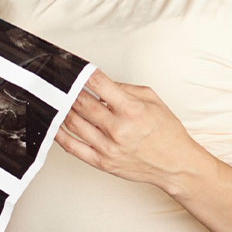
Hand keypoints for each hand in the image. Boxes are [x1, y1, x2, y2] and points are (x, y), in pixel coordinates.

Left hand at [56, 69, 207, 189]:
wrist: (175, 164)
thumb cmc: (166, 133)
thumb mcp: (153, 100)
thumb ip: (125, 89)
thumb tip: (100, 84)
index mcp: (132, 110)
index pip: (98, 85)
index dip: (82, 73)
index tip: (71, 67)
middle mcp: (118, 129)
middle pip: (82, 103)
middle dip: (69, 90)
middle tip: (60, 82)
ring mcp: (108, 147)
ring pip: (74, 123)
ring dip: (63, 108)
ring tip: (58, 99)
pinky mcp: (102, 162)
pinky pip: (73, 147)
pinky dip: (60, 134)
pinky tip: (55, 124)